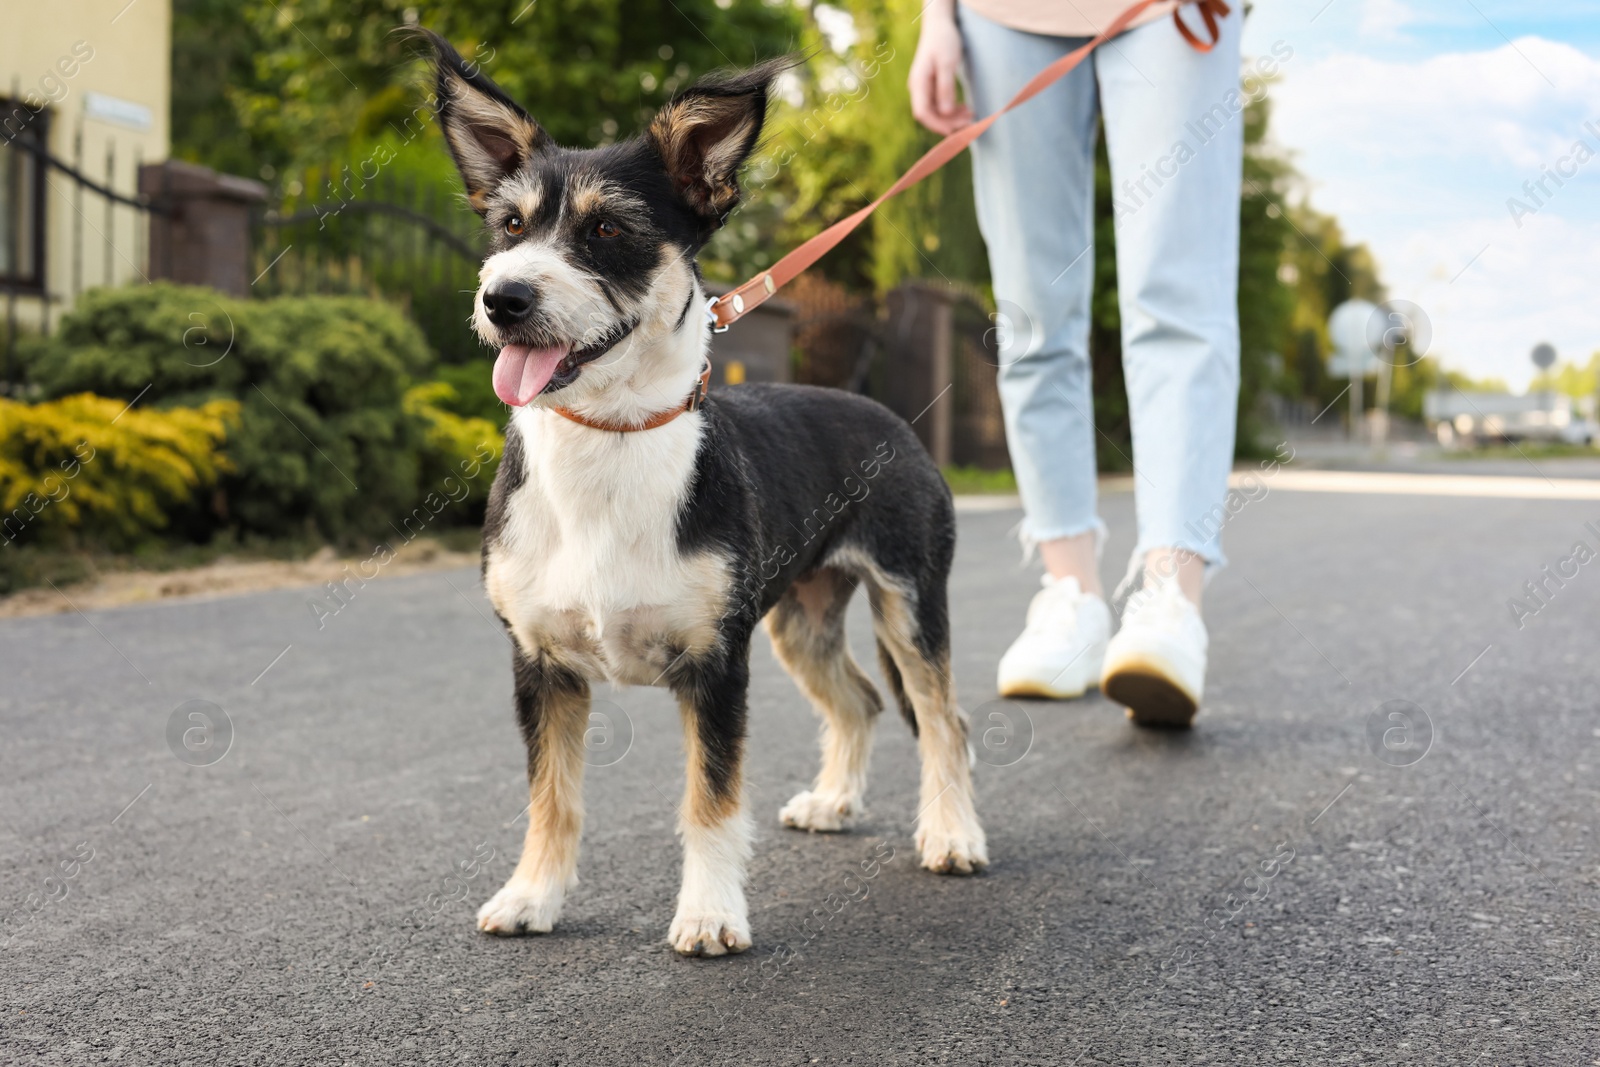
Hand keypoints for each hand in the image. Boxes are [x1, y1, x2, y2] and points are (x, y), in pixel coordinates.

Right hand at [909, 10, 972, 134]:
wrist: (939, 26)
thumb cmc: (943, 41)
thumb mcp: (947, 63)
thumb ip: (946, 88)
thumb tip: (946, 112)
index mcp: (918, 82)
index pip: (922, 112)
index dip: (937, 124)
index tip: (954, 130)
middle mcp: (918, 88)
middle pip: (929, 114)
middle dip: (948, 122)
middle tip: (969, 122)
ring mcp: (924, 88)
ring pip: (936, 111)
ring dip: (952, 117)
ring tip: (971, 115)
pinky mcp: (931, 87)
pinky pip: (940, 104)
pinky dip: (952, 109)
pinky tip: (965, 109)